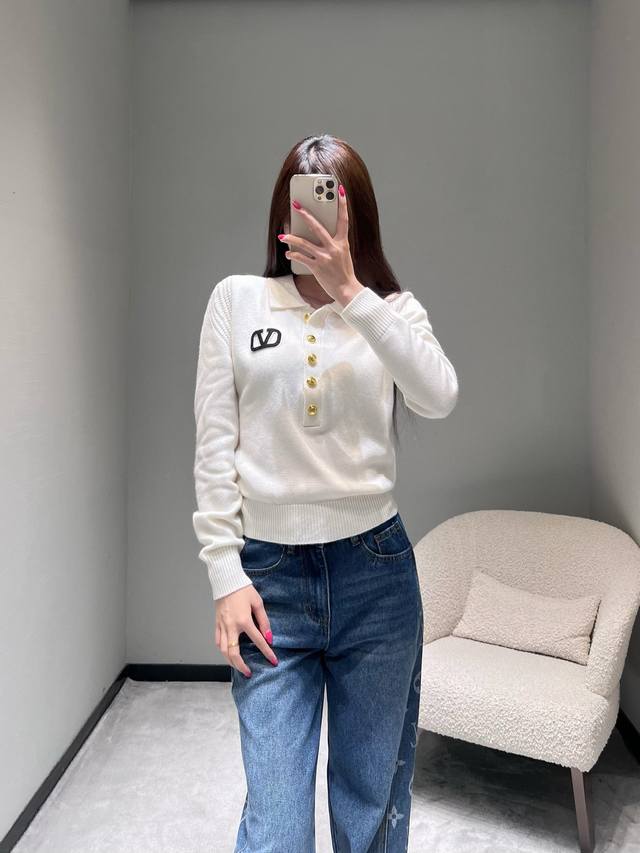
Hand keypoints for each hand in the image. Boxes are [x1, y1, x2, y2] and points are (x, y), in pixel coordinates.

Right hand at [215, 584, 277, 676]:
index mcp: (244, 621)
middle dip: (242, 666)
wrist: (226, 580)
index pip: (258, 641)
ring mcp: (222, 625)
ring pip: (223, 650)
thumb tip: (268, 636)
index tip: (273, 661)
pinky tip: (227, 653)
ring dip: (230, 661)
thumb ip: (264, 621)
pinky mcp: (216, 623)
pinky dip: (222, 649)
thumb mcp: (258, 602)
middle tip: (249, 673)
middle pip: (234, 653)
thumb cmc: (243, 589)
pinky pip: (218, 641)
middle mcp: (231, 626)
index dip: (267, 652)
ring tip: (238, 667)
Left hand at [278, 184, 364, 306]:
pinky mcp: (317, 267)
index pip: (344, 219)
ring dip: (291, 238)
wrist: (347, 290)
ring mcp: (325, 257)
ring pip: (304, 243)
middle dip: (305, 215)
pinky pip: (301, 258)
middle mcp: (334, 248)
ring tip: (282, 235)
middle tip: (296, 205)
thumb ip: (334, 243)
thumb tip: (318, 234)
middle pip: (317, 227)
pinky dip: (293, 255)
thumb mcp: (344, 254)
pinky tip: (288, 253)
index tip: (339, 190)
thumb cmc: (344, 272)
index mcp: (343, 242)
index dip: (342, 204)